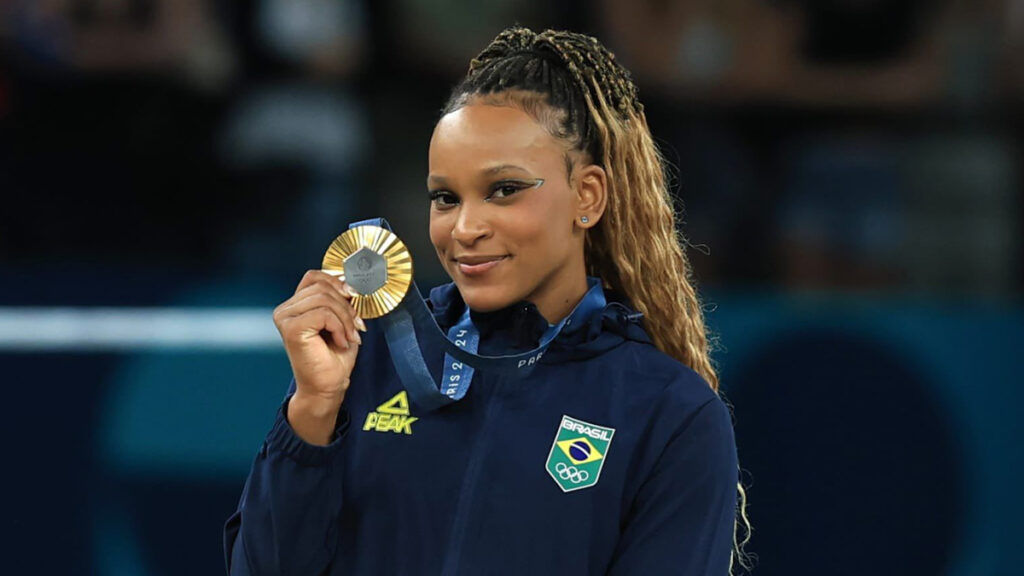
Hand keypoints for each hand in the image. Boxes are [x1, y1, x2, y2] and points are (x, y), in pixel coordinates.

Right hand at [273, 270, 366, 442]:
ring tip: (349, 336)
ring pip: (324, 299)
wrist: (328, 387)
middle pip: (322, 287)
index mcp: (295, 304)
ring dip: (345, 318)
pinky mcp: (291, 328)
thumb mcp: (342, 320)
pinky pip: (323, 313)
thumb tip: (352, 281)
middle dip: (346, 306)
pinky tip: (340, 341)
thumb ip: (341, 299)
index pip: (315, 276)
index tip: (355, 299)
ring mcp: (285, 318)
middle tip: (357, 326)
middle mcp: (285, 309)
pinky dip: (339, 327)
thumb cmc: (335, 357)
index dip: (338, 283)